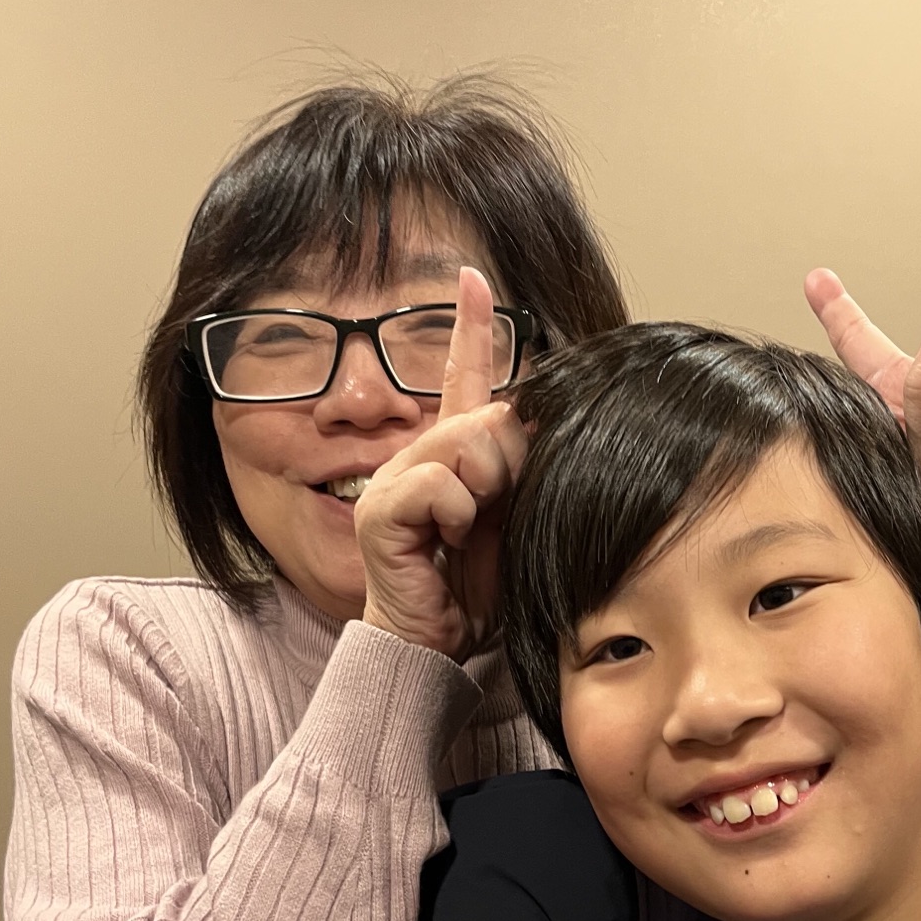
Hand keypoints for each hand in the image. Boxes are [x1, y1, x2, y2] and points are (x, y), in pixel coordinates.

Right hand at [355, 268, 526, 659]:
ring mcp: (394, 479)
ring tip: (470, 528)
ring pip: (465, 446)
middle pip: (489, 419)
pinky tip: (447, 543)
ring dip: (486, 491)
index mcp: (453, 454)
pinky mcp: (381, 510)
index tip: (472, 277)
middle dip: (511, 464)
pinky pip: (439, 486)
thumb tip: (539, 416)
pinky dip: (457, 514)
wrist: (437, 644)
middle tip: (495, 511)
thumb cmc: (480, 589)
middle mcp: (419, 456)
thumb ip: (526, 469)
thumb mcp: (518, 520)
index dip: (468, 326)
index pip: (461, 377)